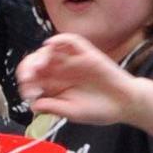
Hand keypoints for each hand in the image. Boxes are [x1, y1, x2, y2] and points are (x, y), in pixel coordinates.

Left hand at [19, 33, 138, 124]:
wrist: (125, 104)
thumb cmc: (101, 110)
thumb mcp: (73, 112)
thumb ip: (53, 107)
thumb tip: (34, 105)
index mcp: (55, 86)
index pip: (33, 79)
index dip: (27, 84)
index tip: (29, 93)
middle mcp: (61, 72)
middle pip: (37, 63)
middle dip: (29, 68)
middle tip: (29, 77)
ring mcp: (73, 61)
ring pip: (50, 51)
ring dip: (41, 55)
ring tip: (39, 66)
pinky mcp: (86, 53)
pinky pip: (70, 41)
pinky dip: (59, 40)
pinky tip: (50, 45)